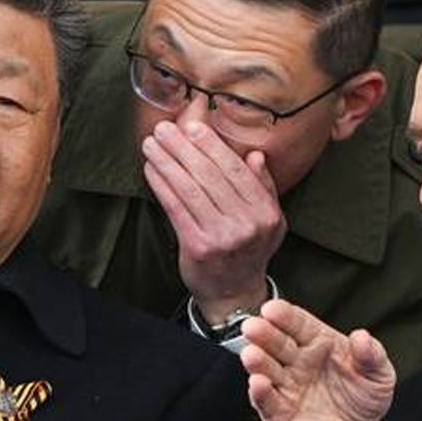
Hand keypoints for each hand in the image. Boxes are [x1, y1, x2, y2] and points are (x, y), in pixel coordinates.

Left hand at [142, 120, 286, 322]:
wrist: (235, 293)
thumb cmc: (249, 250)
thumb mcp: (270, 220)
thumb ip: (264, 187)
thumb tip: (255, 155)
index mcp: (266, 212)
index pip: (236, 170)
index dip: (212, 146)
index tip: (193, 127)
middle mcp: (247, 224)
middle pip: (210, 176)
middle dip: (183, 148)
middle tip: (164, 128)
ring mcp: (222, 237)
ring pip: (190, 189)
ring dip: (167, 162)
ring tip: (152, 144)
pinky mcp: (198, 247)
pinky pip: (176, 208)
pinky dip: (161, 185)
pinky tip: (151, 170)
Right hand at [241, 300, 395, 420]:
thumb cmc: (363, 397)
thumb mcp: (379, 374)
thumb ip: (372, 355)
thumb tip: (362, 337)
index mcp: (317, 342)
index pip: (297, 323)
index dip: (284, 315)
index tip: (272, 308)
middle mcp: (297, 361)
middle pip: (276, 343)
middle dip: (263, 333)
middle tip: (252, 326)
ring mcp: (286, 387)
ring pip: (266, 370)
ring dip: (257, 362)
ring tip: (251, 354)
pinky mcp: (280, 415)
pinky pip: (267, 403)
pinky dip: (261, 393)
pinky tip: (258, 383)